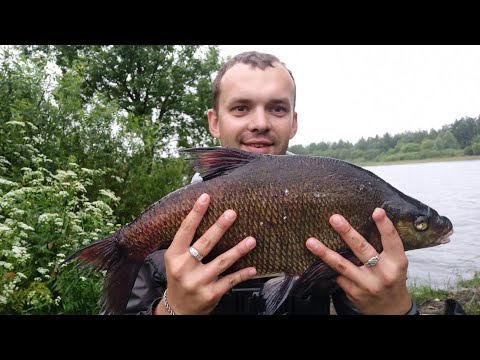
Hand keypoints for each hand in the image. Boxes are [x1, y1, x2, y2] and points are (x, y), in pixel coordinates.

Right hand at [154, 193, 256, 314]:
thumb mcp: (175, 260)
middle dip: (219, 227)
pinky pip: (230, 281)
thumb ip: (186, 243)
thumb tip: (203, 215)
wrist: (177, 309)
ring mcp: (198, 282)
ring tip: (251, 240)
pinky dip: (242, 274)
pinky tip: (253, 268)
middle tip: (232, 213)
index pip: (185, 230)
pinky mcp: (210, 294)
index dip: (196, 213)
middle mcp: (184, 268)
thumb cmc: (179, 278)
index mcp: (174, 256)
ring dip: (238, 250)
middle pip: (204, 244)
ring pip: (221, 262)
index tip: (206, 197)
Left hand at [306, 208, 411, 314]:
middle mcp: (382, 274)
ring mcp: (367, 285)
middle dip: (347, 233)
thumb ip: (384, 248)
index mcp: (396, 263)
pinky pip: (339, 276)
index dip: (385, 226)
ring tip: (310, 242)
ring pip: (342, 265)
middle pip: (362, 249)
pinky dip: (333, 268)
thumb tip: (363, 222)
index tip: (376, 211)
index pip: (392, 241)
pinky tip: (324, 261)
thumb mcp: (395, 264)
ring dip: (324, 253)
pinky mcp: (354, 293)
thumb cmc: (392, 279)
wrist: (391, 311)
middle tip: (334, 218)